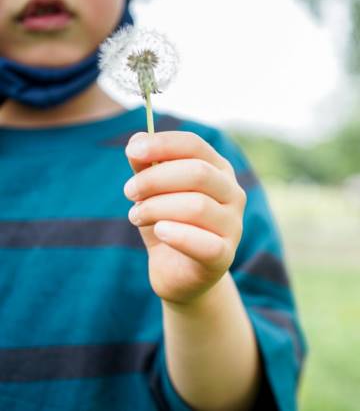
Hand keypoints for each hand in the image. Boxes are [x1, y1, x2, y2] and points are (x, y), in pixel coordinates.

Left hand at [123, 131, 246, 304]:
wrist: (177, 272)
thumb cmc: (167, 223)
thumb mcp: (152, 192)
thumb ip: (146, 166)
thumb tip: (136, 140)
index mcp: (217, 170)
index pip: (194, 145)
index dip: (162, 144)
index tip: (131, 151)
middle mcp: (232, 193)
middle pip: (197, 173)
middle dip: (154, 179)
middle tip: (129, 191)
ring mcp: (233, 225)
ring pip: (196, 206)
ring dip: (156, 208)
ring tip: (136, 216)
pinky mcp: (224, 256)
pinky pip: (204, 243)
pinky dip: (177, 235)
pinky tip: (159, 231)